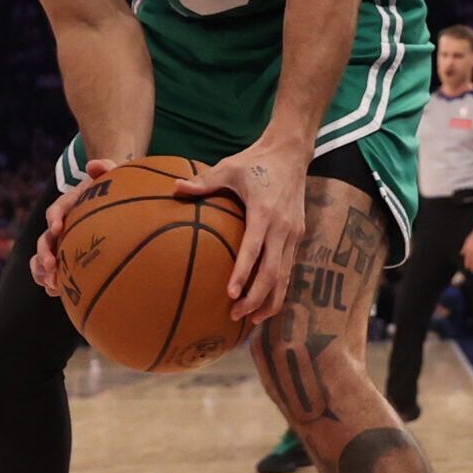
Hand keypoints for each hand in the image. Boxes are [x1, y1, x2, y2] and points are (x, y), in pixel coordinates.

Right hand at [32, 158, 119, 294]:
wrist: (111, 207)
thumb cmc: (111, 193)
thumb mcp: (110, 178)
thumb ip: (105, 168)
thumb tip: (93, 165)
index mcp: (68, 207)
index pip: (56, 211)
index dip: (54, 218)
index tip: (58, 228)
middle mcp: (60, 227)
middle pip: (44, 239)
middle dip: (43, 252)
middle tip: (51, 265)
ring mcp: (61, 245)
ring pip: (41, 257)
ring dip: (41, 270)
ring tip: (50, 284)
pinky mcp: (65, 260)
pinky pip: (51, 273)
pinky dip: (50, 282)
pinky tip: (55, 292)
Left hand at [176, 142, 308, 323]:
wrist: (291, 153)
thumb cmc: (255, 160)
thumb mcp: (228, 167)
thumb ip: (203, 182)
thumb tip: (174, 188)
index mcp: (264, 212)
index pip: (254, 249)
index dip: (243, 273)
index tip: (230, 294)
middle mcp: (283, 227)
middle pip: (273, 272)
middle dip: (256, 298)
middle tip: (235, 315)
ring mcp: (294, 234)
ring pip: (285, 276)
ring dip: (270, 300)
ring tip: (251, 320)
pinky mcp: (298, 236)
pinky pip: (289, 269)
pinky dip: (279, 288)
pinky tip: (265, 303)